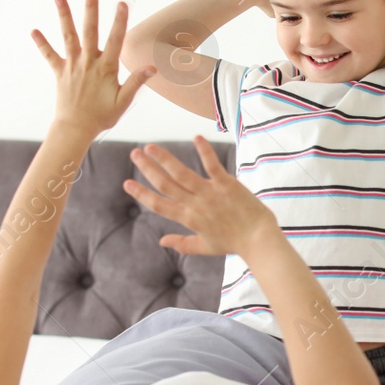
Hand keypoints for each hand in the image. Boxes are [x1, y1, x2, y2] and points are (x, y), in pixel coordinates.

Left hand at [31, 0, 155, 138]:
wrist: (75, 128)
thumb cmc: (102, 116)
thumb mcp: (123, 101)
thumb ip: (136, 82)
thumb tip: (152, 68)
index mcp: (106, 68)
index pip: (115, 40)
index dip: (120, 21)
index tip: (122, 3)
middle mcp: (88, 63)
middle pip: (89, 30)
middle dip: (90, 7)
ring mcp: (72, 66)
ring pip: (68, 36)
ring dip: (64, 15)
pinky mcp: (60, 72)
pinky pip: (49, 55)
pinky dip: (41, 43)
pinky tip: (33, 30)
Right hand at [123, 136, 277, 256]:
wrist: (258, 240)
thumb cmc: (233, 243)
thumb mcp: (204, 246)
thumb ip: (181, 243)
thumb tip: (162, 242)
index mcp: (188, 219)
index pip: (158, 205)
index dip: (141, 194)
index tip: (127, 182)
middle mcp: (195, 205)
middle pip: (165, 184)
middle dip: (147, 169)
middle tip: (134, 154)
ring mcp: (210, 193)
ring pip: (181, 174)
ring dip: (164, 159)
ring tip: (150, 146)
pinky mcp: (226, 185)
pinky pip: (212, 165)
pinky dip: (204, 151)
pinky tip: (196, 137)